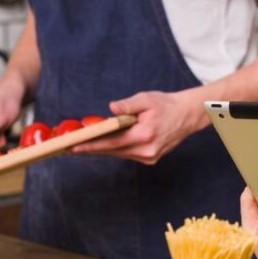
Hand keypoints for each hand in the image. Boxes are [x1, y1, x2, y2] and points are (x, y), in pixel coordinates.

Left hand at [70, 90, 200, 163]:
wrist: (187, 115)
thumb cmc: (166, 104)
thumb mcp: (146, 99)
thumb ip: (128, 105)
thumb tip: (111, 108)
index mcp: (145, 135)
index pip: (112, 142)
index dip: (92, 145)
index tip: (74, 147)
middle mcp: (147, 150)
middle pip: (113, 151)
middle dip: (91, 147)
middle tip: (70, 146)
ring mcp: (149, 157)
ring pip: (119, 153)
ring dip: (102, 149)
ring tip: (81, 144)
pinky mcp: (150, 158)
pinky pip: (126, 153)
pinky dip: (115, 148)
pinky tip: (102, 143)